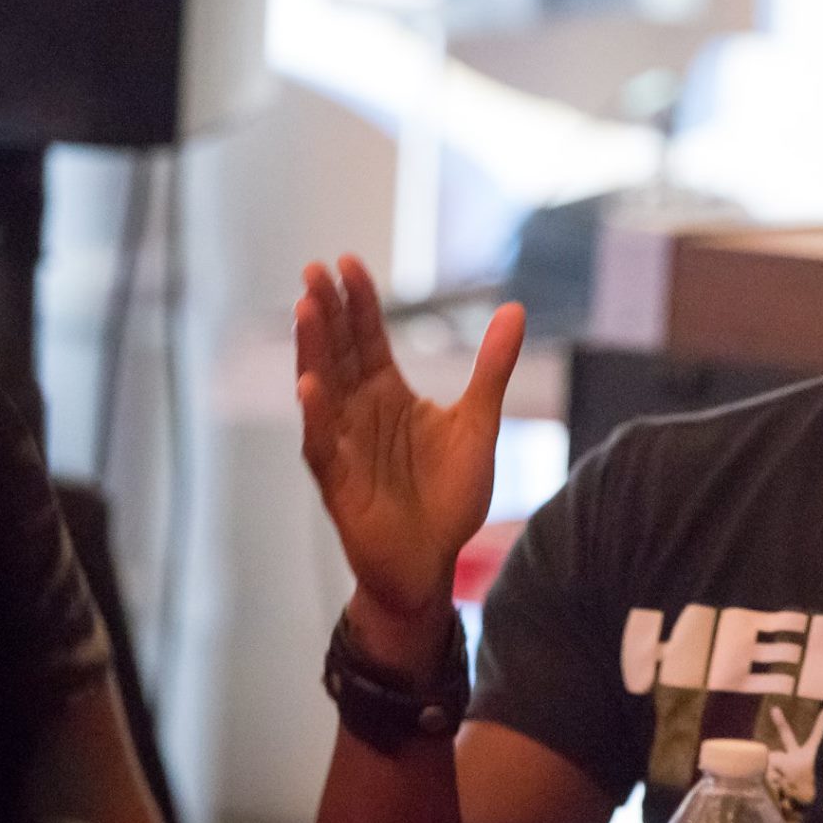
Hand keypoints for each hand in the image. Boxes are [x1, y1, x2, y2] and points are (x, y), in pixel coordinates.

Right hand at [296, 255, 523, 663]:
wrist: (433, 560)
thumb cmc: (449, 495)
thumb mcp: (478, 422)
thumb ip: (493, 367)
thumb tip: (515, 309)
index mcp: (388, 394)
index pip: (367, 337)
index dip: (358, 302)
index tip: (346, 262)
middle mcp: (358, 412)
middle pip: (338, 352)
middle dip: (327, 312)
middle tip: (314, 268)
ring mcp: (342, 444)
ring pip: (323, 388)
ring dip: (313, 350)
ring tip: (307, 308)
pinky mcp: (338, 482)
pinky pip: (321, 444)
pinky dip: (315, 416)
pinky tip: (310, 386)